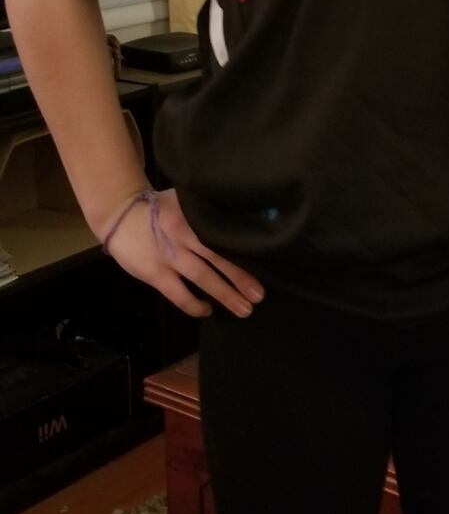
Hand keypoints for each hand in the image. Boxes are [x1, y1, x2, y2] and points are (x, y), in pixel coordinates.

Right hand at [104, 188, 265, 317]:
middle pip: (219, 256)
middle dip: (241, 277)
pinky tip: (208, 310)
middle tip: (260, 295)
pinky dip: (195, 305)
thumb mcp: (184, 203)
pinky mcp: (154, 273)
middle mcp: (184, 233)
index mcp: (193, 214)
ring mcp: (169, 254)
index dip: (245, 248)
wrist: (118, 214)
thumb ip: (206, 214)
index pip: (224, 233)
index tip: (265, 260)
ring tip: (245, 308)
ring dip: (225, 294)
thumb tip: (243, 222)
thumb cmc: (159, 209)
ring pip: (203, 277)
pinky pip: (179, 294)